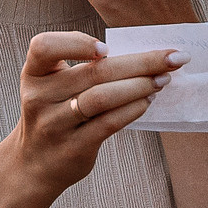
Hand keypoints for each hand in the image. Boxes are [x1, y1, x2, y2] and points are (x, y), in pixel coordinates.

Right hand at [10, 31, 181, 195]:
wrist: (36, 164)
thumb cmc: (56, 112)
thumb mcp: (54, 86)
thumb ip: (83, 68)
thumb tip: (143, 55)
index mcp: (34, 73)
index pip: (45, 46)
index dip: (77, 43)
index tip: (108, 48)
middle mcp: (39, 97)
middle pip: (94, 72)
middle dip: (140, 62)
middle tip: (173, 57)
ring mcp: (54, 124)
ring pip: (102, 97)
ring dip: (139, 86)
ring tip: (163, 80)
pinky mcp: (73, 147)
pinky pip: (108, 124)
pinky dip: (132, 109)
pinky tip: (148, 101)